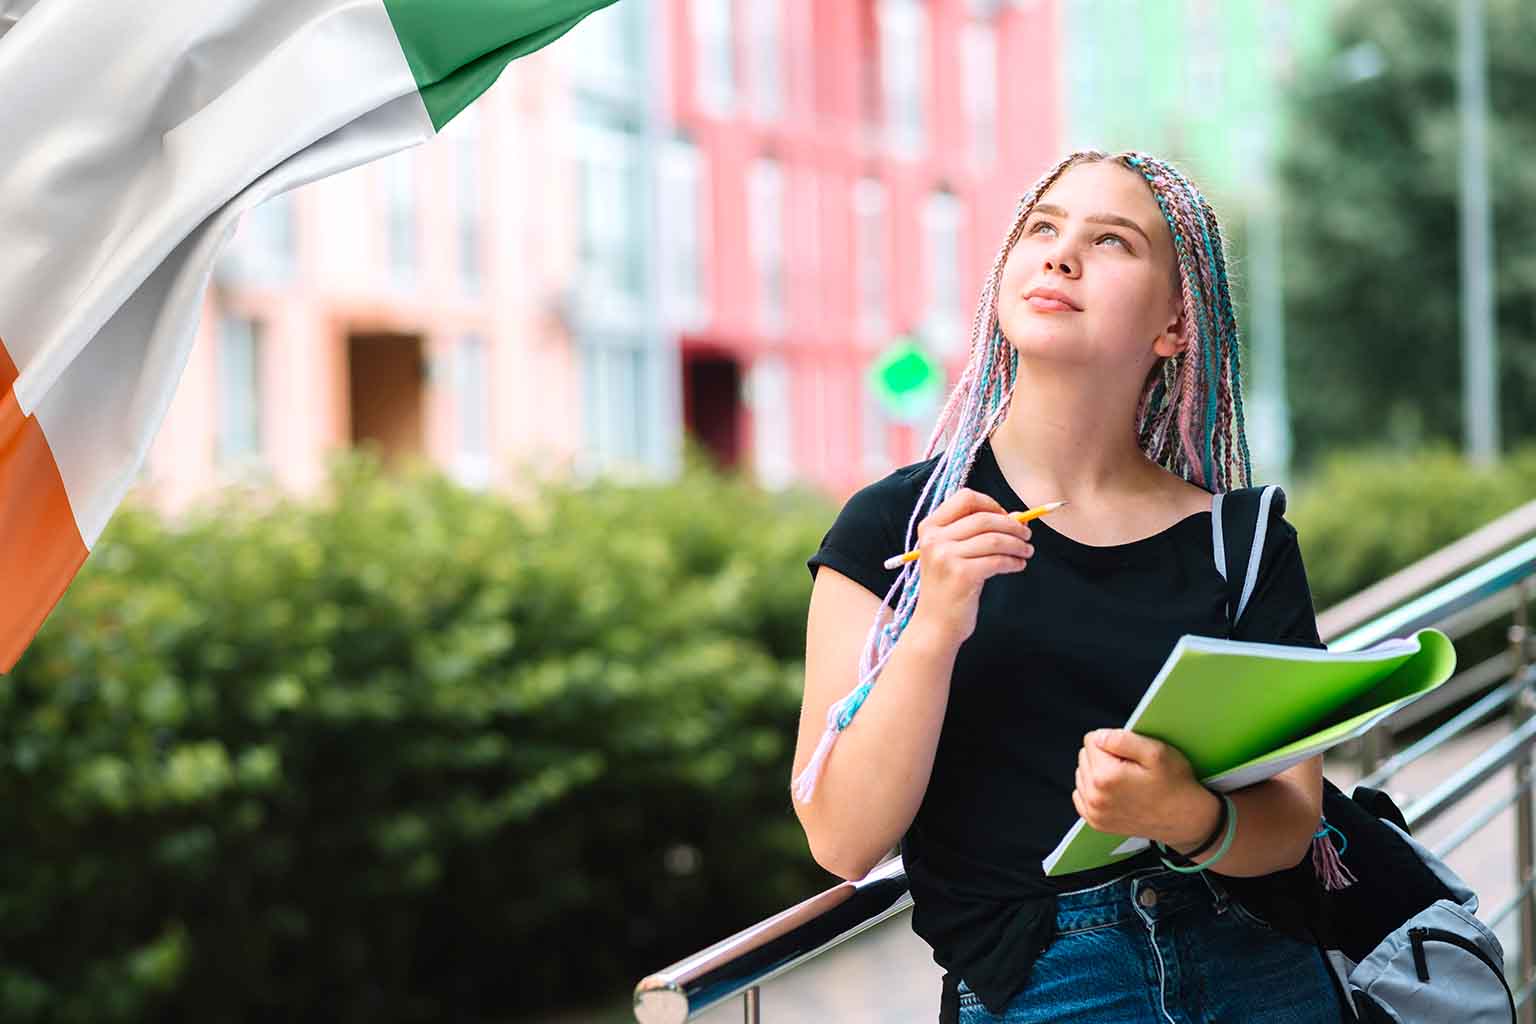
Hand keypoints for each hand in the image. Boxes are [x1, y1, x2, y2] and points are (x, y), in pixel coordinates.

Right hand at [905, 488, 1033, 647]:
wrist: (934, 625)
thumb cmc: (947, 587)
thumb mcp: (952, 554)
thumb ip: (976, 532)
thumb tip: (1016, 516)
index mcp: (929, 527)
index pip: (965, 498)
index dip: (991, 504)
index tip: (1005, 516)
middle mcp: (934, 539)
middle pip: (984, 518)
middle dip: (1012, 525)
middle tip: (1027, 535)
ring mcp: (946, 557)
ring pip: (995, 539)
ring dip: (1018, 544)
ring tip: (1026, 552)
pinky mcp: (962, 575)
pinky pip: (998, 560)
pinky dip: (1014, 561)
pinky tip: (1018, 565)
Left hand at [1071, 729, 1219, 848]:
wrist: (1186, 820)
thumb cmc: (1174, 785)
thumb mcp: (1156, 752)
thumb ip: (1122, 739)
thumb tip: (1098, 737)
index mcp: (1105, 777)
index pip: (1092, 739)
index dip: (1114, 742)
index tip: (1132, 754)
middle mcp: (1094, 796)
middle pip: (1085, 755)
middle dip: (1105, 756)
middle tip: (1131, 767)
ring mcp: (1094, 812)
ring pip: (1082, 773)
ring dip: (1098, 772)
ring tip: (1126, 780)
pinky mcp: (1096, 822)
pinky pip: (1081, 793)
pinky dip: (1094, 789)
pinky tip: (1115, 791)